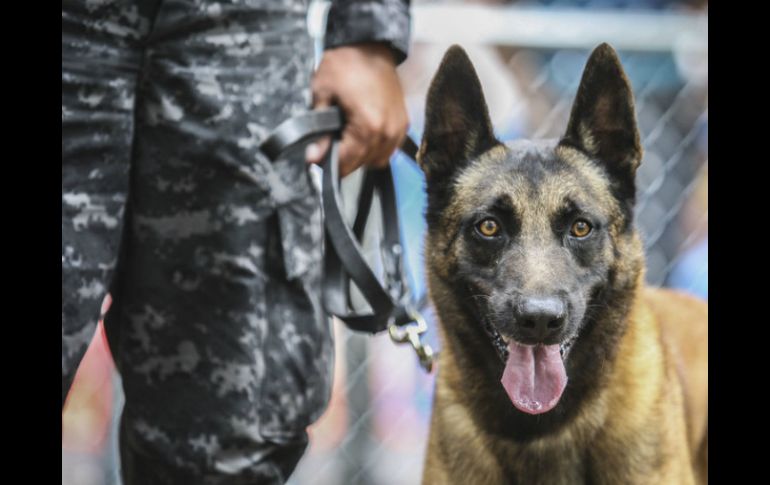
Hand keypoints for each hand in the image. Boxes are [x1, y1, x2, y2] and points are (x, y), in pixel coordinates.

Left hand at [306, 43, 408, 176]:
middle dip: (344, 159)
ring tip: (347, 139)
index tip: (317, 161)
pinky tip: (362, 135)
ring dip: (361, 156)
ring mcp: (398, 128)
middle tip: (329, 145)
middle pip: (362, 164)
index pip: (347, 163)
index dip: (328, 165)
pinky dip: (375, 148)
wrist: (370, 45)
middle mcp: (388, 131)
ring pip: (377, 160)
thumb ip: (319, 131)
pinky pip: (389, 149)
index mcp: (368, 126)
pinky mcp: (403, 123)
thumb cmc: (346, 64)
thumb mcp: (322, 94)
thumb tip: (314, 158)